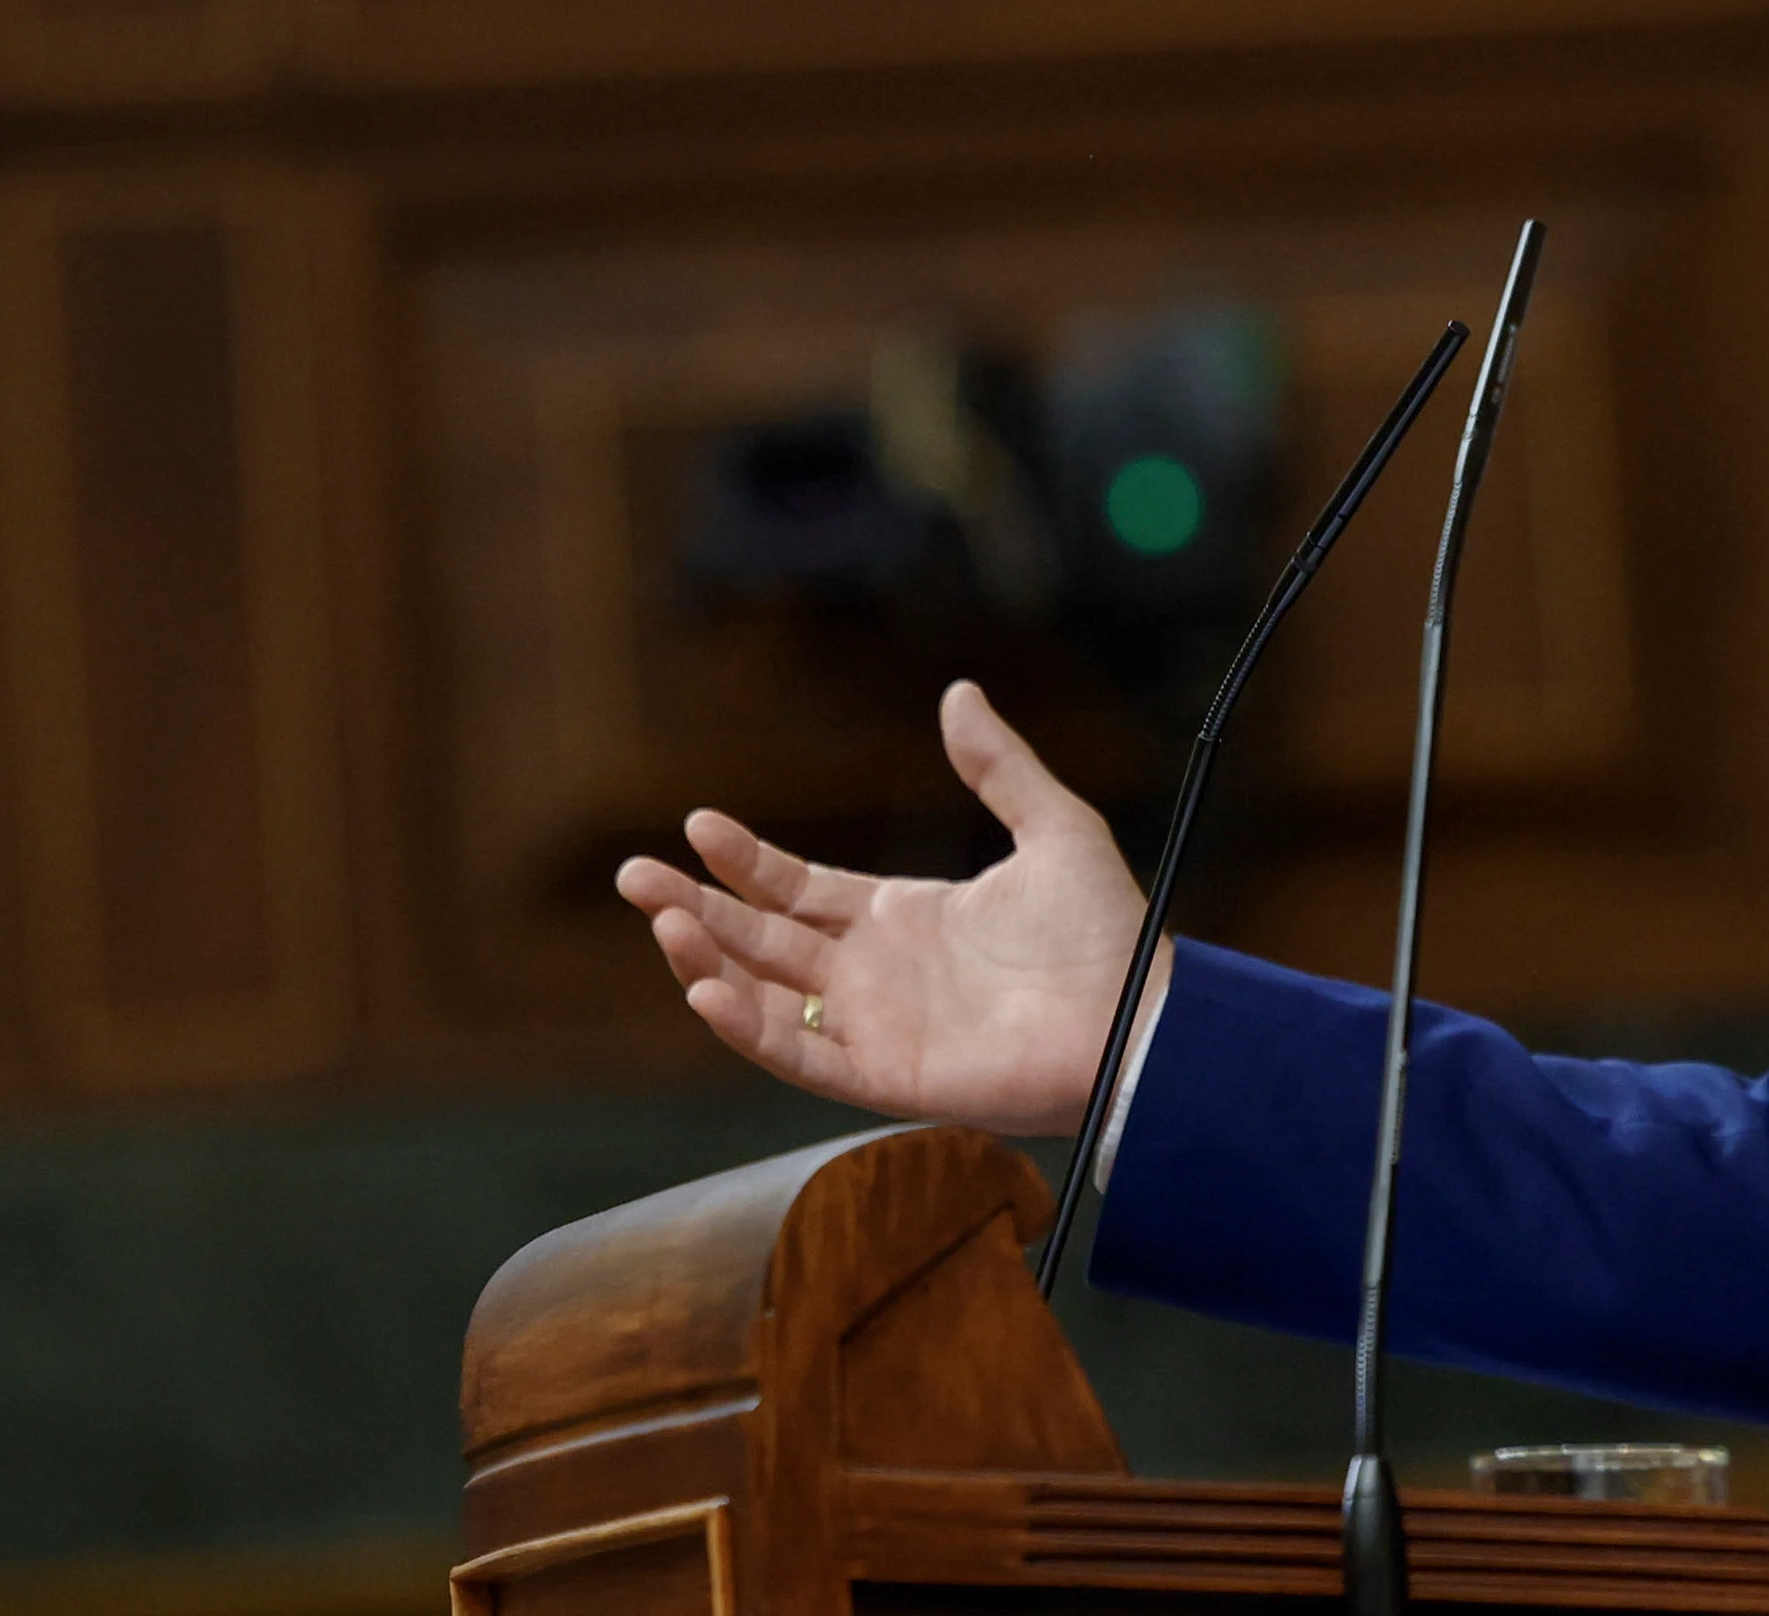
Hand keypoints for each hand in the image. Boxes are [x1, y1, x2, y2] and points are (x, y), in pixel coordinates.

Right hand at [611, 680, 1145, 1136]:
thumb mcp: (1052, 827)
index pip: (797, 888)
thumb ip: (998, 766)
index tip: (697, 824)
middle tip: (630, 873)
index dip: (745, 860)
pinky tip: (705, 990)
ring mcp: (874, 1025)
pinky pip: (799, 1055)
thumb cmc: (1105, 935)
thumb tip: (959, 693)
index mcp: (901, 917)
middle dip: (695, 906)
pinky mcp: (884, 1075)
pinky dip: (749, 1028)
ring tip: (659, 919)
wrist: (1138, 1018)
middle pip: (761, 937)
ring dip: (706, 960)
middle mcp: (875, 973)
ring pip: (764, 995)